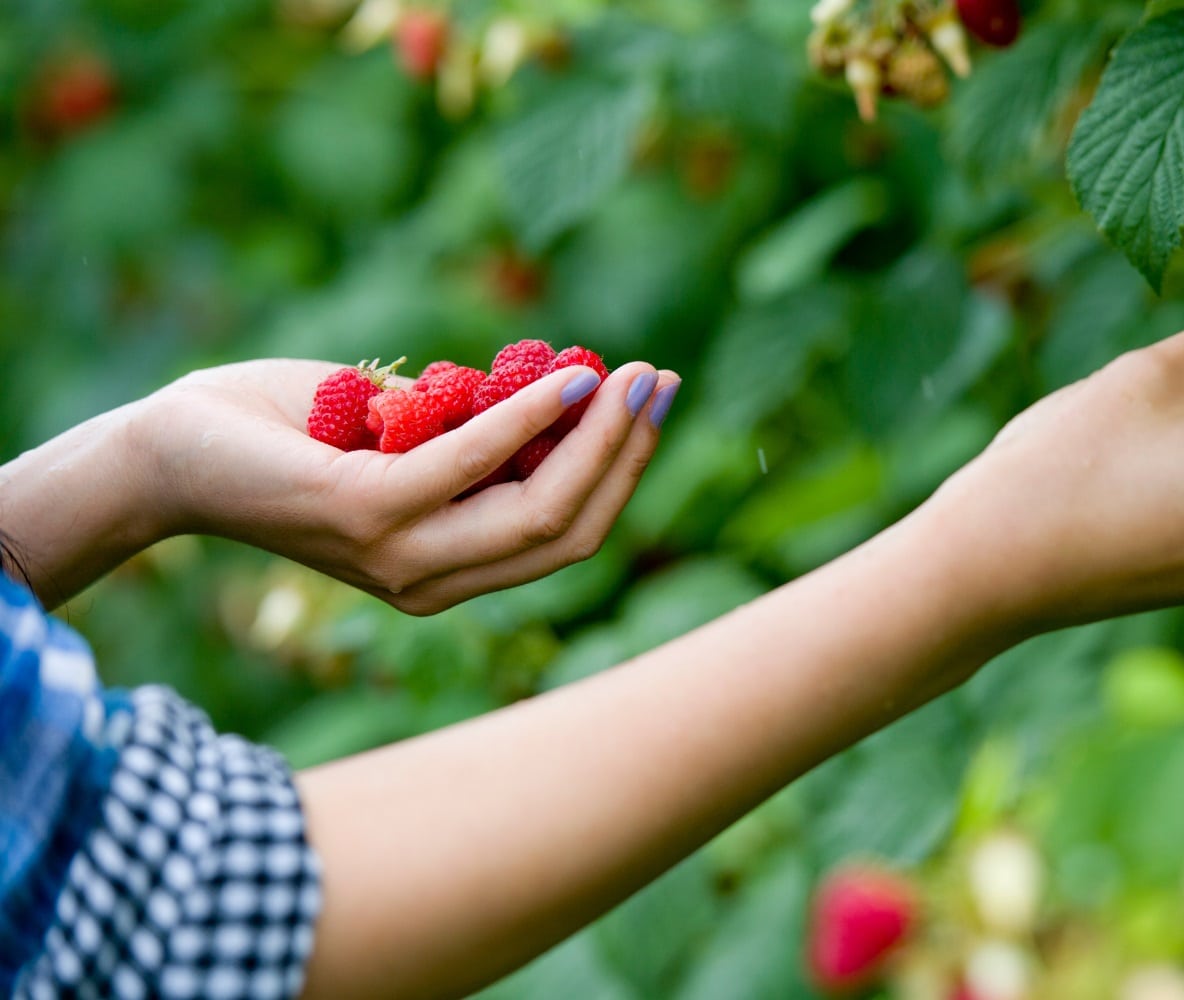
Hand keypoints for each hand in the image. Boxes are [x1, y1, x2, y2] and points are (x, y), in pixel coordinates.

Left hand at [138, 358, 678, 613]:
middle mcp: (429, 581)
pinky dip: (529, 419)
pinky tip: (565, 379)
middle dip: (627, 458)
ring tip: (628, 377)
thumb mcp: (401, 437)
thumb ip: (474, 432)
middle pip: (566, 532)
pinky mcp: (365, 517)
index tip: (651, 404)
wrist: (169, 450)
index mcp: (444, 571)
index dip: (620, 474)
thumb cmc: (283, 434)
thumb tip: (560, 391)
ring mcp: (399, 557)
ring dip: (597, 440)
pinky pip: (473, 465)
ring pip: (537, 513)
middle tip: (659, 383)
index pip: (562, 536)